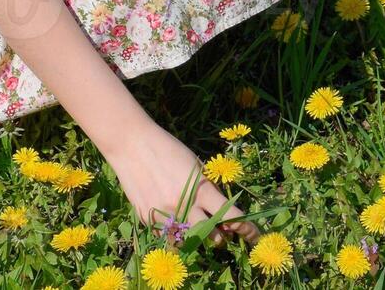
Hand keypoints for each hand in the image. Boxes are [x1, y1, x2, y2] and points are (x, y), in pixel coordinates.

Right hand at [105, 121, 259, 247]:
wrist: (130, 143)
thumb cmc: (168, 149)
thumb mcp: (195, 165)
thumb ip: (209, 190)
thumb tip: (221, 214)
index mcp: (200, 190)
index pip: (231, 217)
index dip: (247, 228)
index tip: (254, 234)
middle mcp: (183, 206)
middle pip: (212, 236)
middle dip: (220, 235)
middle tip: (219, 229)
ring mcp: (164, 214)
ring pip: (189, 240)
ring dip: (196, 234)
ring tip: (193, 221)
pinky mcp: (147, 217)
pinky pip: (167, 233)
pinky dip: (174, 229)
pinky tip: (172, 214)